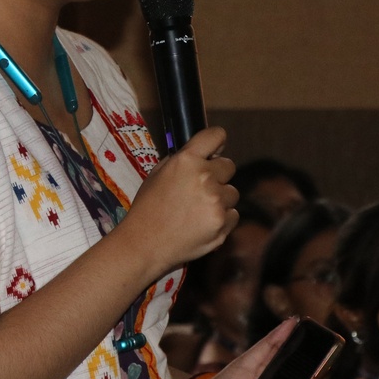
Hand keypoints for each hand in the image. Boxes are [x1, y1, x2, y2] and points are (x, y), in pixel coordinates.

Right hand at [114, 127, 236, 277]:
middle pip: (229, 165)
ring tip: (199, 210)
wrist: (145, 243)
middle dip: (218, 174)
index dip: (217, 142)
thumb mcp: (157, 174)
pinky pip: (233, 214)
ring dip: (221, 198)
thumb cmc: (147, 207)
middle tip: (201, 188)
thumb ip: (181, 160)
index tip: (215, 150)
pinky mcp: (223, 223)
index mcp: (187, 160)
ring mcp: (217, 201)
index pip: (216, 135)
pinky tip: (204, 223)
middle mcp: (206, 177)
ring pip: (232, 192)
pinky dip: (222, 218)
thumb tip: (203, 154)